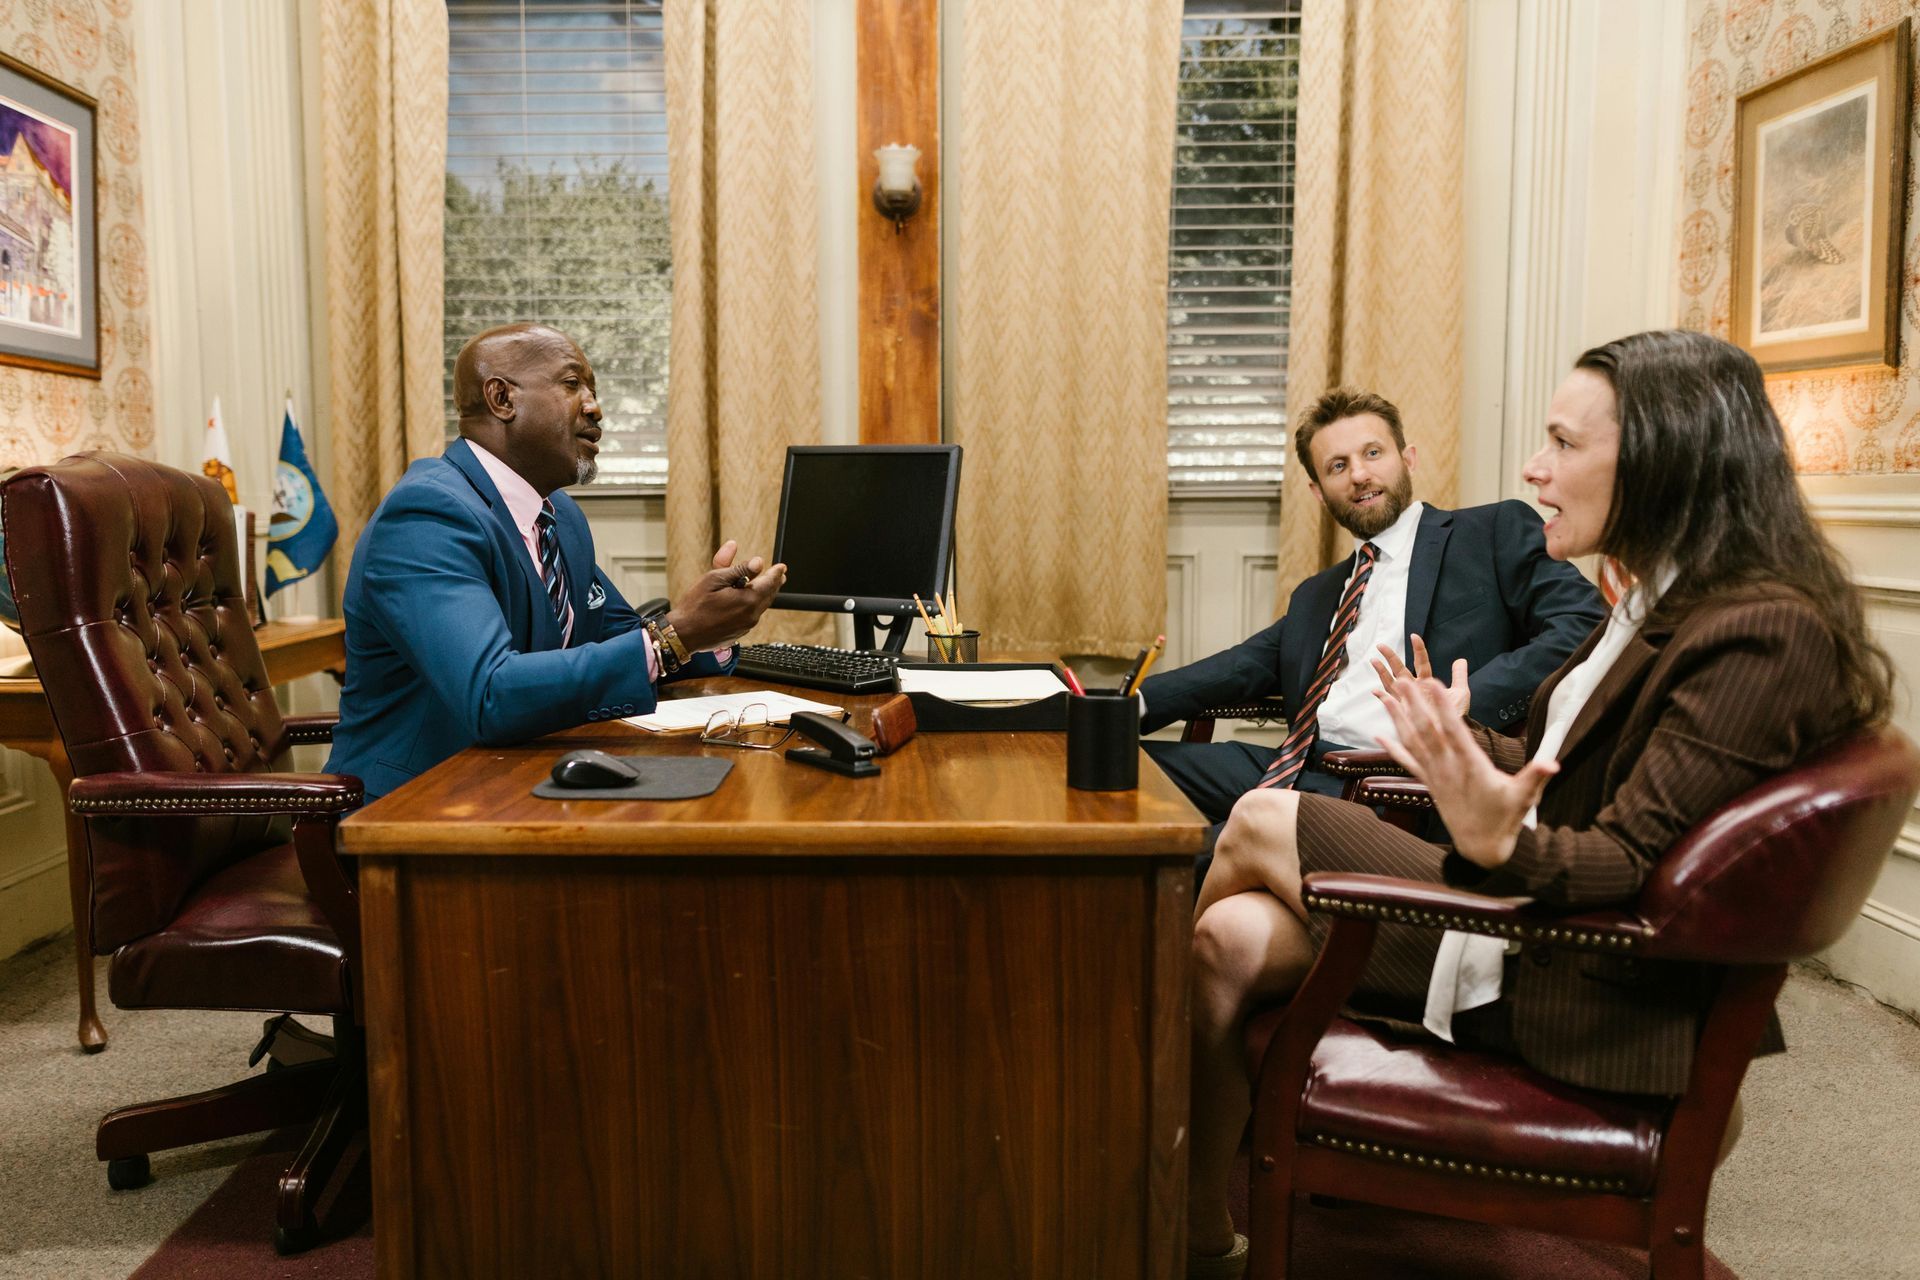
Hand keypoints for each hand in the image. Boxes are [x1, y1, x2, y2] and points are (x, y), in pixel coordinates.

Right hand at [666, 540, 785, 650]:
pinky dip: (752, 605)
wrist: (683, 634)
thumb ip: (738, 570)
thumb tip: (758, 563)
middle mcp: (751, 616)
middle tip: (779, 575)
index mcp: (748, 600)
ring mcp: (746, 626)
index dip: (776, 573)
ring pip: (760, 606)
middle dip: (773, 584)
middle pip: (768, 596)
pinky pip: (751, 616)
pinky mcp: (739, 633)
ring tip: (764, 585)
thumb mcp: (714, 580)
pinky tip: (745, 600)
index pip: (769, 583)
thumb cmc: (695, 606)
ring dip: (763, 595)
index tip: (781, 567)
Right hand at [1370, 634, 1469, 719]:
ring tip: (1373, 660)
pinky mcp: (1403, 710)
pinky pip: (1390, 702)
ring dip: (1382, 672)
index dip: (1418, 649)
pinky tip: (1375, 691)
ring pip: (1391, 682)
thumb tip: (1461, 660)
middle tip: (1380, 645)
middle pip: (1400, 669)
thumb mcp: (1461, 693)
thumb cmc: (1456, 715)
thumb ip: (1459, 676)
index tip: (1414, 636)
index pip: (1421, 662)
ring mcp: (1408, 699)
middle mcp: (1415, 688)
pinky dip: (1382, 697)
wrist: (1452, 733)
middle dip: (1391, 657)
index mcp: (1427, 682)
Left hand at [1373, 673, 1555, 867]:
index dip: (1443, 707)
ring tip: (1386, 698)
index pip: (1454, 730)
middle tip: (1402, 681)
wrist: (1481, 848)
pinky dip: (1393, 749)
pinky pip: (1408, 762)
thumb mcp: (1524, 797)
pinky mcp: (1430, 784)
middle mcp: (1448, 768)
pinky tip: (1379, 736)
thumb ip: (1536, 777)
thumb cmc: (1505, 819)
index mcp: (1471, 766)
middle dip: (1415, 705)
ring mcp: (1436, 776)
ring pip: (1414, 742)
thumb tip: (1553, 764)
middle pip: (1428, 731)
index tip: (1433, 685)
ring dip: (1399, 720)